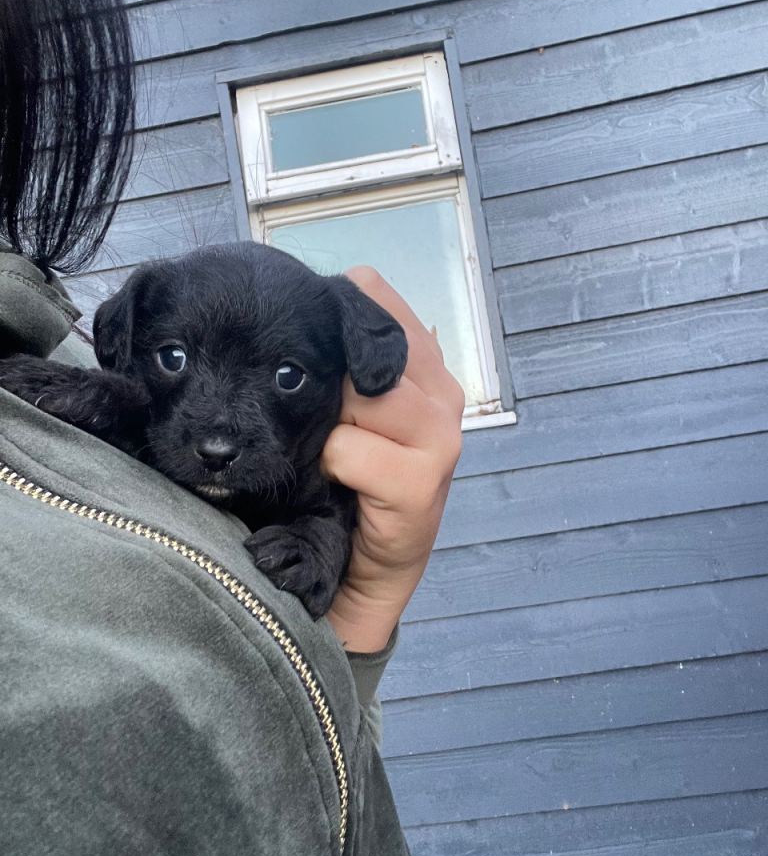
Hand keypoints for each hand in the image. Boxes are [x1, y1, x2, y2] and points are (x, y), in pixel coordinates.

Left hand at [321, 266, 464, 651]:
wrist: (368, 567)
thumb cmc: (350, 482)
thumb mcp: (344, 408)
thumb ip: (341, 358)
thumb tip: (300, 299)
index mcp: (423, 361)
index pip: (371, 289)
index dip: (328, 311)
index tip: (307, 348)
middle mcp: (442, 389)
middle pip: (363, 340)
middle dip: (328, 377)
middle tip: (323, 420)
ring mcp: (441, 434)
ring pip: (360, 394)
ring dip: (330, 425)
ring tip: (334, 454)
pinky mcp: (423, 481)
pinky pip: (349, 449)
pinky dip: (330, 465)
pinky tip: (339, 483)